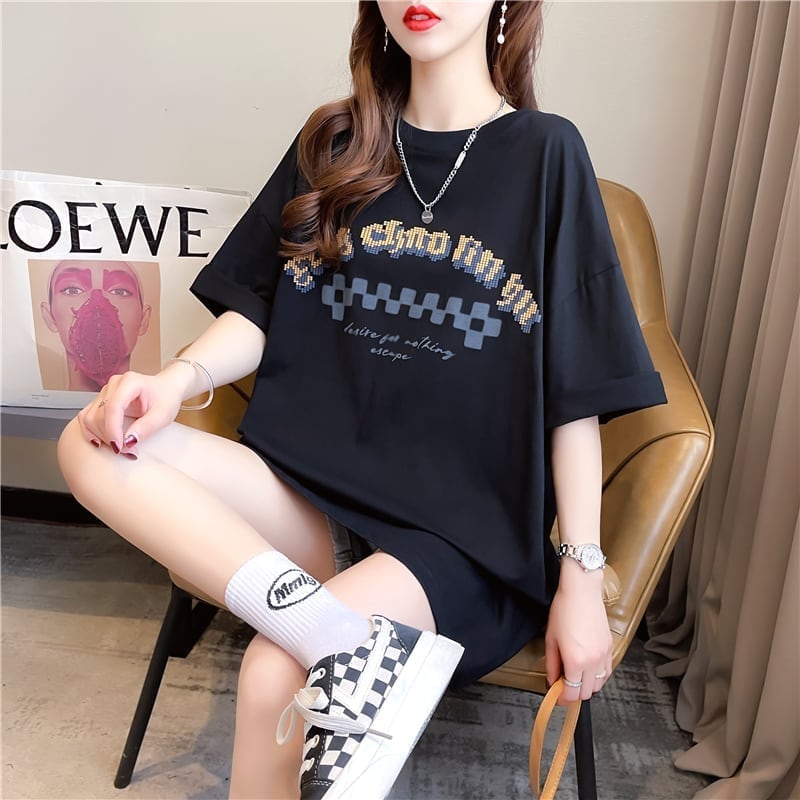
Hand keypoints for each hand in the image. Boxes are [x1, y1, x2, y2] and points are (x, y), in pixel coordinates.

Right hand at [76, 366, 190, 457]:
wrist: (166, 389)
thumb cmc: (166, 398)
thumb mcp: (163, 415)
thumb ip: (146, 428)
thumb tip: (128, 442)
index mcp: (130, 382)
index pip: (113, 406)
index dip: (112, 429)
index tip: (119, 447)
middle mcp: (114, 384)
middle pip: (99, 414)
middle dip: (109, 436)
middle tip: (127, 451)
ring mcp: (105, 392)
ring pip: (90, 418)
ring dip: (100, 436)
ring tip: (120, 447)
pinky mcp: (100, 401)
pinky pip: (87, 418)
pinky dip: (93, 432)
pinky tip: (102, 443)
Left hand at [544, 560, 612, 705]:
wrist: (582, 591)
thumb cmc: (564, 610)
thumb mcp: (551, 639)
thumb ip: (552, 664)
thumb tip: (552, 681)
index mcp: (575, 661)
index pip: (572, 694)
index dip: (563, 699)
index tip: (557, 696)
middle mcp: (592, 662)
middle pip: (586, 693)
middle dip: (574, 693)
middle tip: (563, 684)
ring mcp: (604, 655)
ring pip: (598, 684)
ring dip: (586, 685)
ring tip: (575, 674)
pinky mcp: (610, 648)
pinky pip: (606, 672)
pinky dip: (597, 675)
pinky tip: (587, 667)